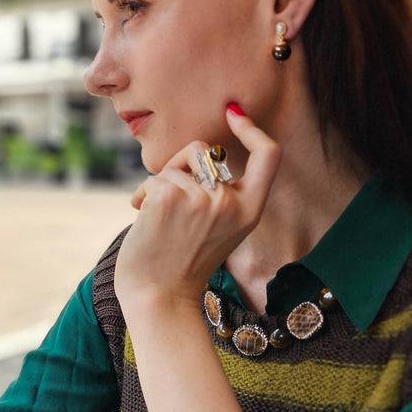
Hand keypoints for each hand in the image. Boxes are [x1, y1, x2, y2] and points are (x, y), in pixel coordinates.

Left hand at [115, 106, 280, 317]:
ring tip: (156, 220)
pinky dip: (142, 196)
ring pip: (174, 166)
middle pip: (204, 151)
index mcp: (250, 210)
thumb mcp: (218, 228)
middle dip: (178, 166)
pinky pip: (154, 179)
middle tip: (167, 200)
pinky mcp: (171, 196)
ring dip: (158, 186)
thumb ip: (220, 195)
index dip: (253, 129)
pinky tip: (143, 220)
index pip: (269, 155)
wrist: (160, 297)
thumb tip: (205, 153)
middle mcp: (230, 202)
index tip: (234, 114)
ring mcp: (201, 199)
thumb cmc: (182, 263)